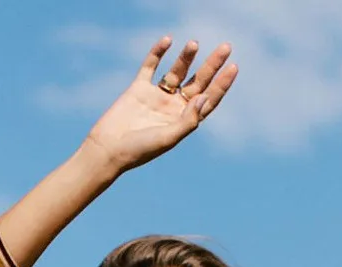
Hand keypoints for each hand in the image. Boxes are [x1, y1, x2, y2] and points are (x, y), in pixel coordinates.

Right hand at [84, 35, 237, 173]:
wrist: (108, 148)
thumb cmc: (139, 150)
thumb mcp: (168, 138)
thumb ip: (188, 120)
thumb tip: (204, 98)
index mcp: (183, 121)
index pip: (208, 100)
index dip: (221, 84)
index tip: (233, 67)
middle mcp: (172, 107)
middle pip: (197, 82)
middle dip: (212, 65)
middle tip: (226, 47)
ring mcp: (156, 96)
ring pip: (176, 71)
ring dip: (186, 57)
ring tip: (194, 43)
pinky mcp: (138, 88)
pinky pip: (151, 66)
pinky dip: (158, 52)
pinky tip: (167, 40)